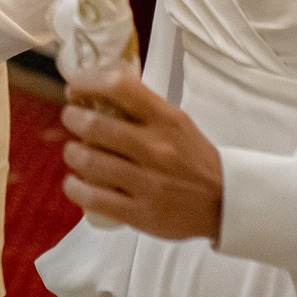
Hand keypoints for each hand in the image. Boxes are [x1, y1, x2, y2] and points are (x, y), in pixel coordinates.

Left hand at [59, 66, 223, 241]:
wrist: (224, 202)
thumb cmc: (192, 158)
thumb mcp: (176, 122)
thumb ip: (141, 107)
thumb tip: (94, 90)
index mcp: (166, 120)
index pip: (119, 87)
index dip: (87, 83)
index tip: (75, 89)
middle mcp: (156, 149)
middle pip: (94, 125)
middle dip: (72, 118)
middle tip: (72, 119)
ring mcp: (148, 183)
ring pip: (88, 161)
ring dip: (72, 153)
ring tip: (75, 152)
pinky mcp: (140, 213)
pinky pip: (93, 198)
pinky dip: (75, 188)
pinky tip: (75, 182)